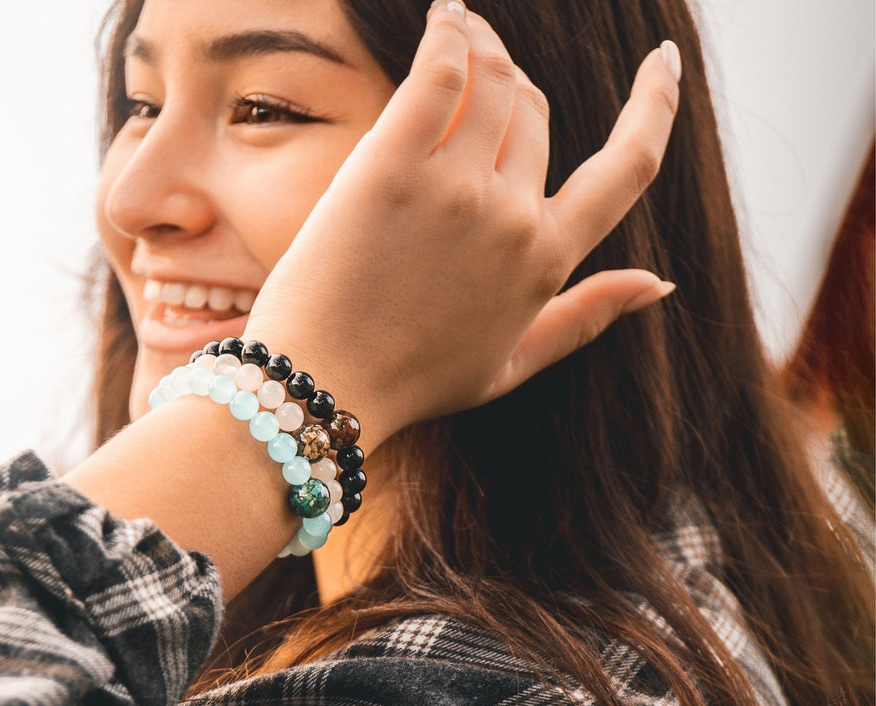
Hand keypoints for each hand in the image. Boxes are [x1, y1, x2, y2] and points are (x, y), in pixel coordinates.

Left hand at [245, 1, 680, 450]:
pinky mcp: (390, 169)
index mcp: (545, 262)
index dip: (655, 106)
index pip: (628, 167)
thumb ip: (584, 318)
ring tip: (459, 27)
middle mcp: (512, 218)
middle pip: (534, 110)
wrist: (324, 387)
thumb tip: (658, 285)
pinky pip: (437, 72)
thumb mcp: (511, 366)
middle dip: (514, 81)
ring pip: (492, 80)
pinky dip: (447, 34)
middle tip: (483, 65)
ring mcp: (453, 189)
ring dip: (482, 44)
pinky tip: (444, 19)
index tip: (662, 64)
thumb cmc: (412, 382)